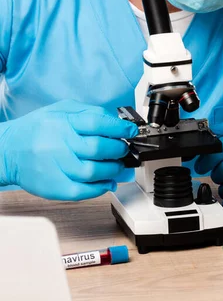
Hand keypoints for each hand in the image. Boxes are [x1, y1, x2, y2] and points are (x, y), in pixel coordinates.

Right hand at [0, 100, 137, 200]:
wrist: (8, 150)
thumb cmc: (36, 129)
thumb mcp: (60, 110)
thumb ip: (87, 112)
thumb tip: (113, 120)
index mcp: (64, 123)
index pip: (98, 123)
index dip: (120, 128)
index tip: (131, 131)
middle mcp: (61, 144)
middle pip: (100, 148)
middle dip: (119, 149)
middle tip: (124, 149)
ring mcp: (58, 167)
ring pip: (95, 171)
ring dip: (113, 169)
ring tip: (118, 166)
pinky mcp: (55, 186)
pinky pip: (84, 191)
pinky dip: (100, 188)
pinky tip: (107, 182)